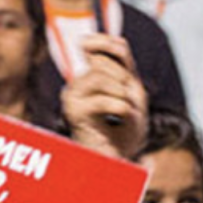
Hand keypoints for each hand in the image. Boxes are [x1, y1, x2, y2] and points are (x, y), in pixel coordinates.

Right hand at [61, 34, 147, 159]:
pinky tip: (125, 115)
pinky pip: (101, 100)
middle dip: (123, 79)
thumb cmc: (125, 130)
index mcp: (89, 79)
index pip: (95, 46)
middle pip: (101, 63)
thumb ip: (122, 65)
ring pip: (98, 77)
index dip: (107, 43)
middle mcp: (76, 86)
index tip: (122, 51)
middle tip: (130, 101)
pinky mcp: (74, 113)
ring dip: (121, 92)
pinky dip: (120, 106)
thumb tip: (114, 40)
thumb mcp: (130, 91)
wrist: (118, 162)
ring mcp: (72, 98)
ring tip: (127, 109)